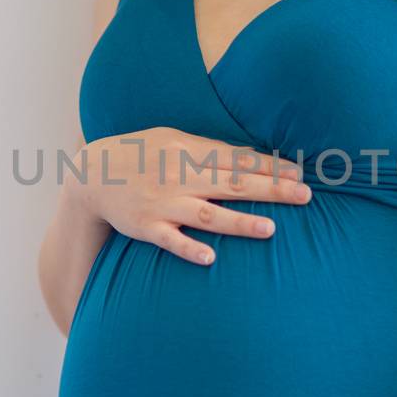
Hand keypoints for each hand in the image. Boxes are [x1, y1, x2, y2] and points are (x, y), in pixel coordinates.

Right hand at [77, 126, 312, 265]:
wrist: (92, 175)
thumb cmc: (140, 154)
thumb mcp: (172, 138)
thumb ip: (208, 148)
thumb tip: (249, 154)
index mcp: (188, 151)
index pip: (237, 159)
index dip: (269, 166)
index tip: (299, 173)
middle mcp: (179, 176)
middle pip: (232, 184)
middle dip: (270, 189)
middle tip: (304, 196)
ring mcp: (163, 203)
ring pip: (207, 214)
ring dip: (239, 222)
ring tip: (270, 229)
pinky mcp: (146, 227)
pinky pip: (170, 240)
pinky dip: (189, 248)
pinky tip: (210, 258)